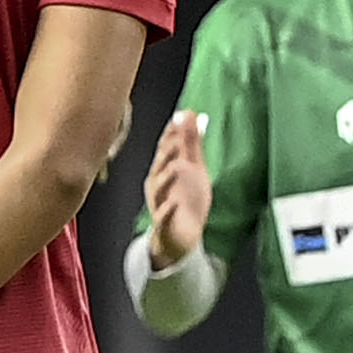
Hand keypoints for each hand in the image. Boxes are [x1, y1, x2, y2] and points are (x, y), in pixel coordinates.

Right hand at [141, 110, 210, 270]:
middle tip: (176, 138)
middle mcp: (158, 184)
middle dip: (167, 152)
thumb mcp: (193, 168)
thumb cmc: (186, 198)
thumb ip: (192, 143)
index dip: (172, 134)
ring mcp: (159, 203)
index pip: (166, 148)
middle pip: (160, 165)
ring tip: (176, 166)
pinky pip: (163, 215)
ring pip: (159, 188)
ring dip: (166, 177)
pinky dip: (167, 209)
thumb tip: (194, 115)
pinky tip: (174, 202)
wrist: (181, 237)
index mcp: (165, 169)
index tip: (180, 118)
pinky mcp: (164, 223)